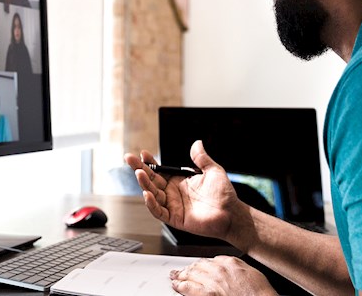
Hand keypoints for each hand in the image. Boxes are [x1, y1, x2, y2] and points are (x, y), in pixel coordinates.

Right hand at [123, 141, 245, 243]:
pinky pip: (159, 211)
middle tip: (130, 159)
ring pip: (152, 194)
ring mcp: (172, 205)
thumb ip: (202, 158)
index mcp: (178, 181)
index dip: (150, 162)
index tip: (143, 153)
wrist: (232, 214)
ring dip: (144, 184)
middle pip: (151, 180)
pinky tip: (147, 194)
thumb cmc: (224, 195)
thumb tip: (196, 143)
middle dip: (139, 169)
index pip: (159, 170)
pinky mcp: (175, 218)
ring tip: (139, 173)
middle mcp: (172, 193)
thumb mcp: (213, 171)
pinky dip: (151, 204)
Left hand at [170, 256, 276, 295]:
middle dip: (188, 268)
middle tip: (179, 271)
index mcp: (229, 262)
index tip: (197, 267)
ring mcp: (212, 281)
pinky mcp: (207, 294)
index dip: (200, 264)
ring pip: (191, 275)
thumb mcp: (251, 272)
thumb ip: (236, 267)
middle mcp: (218, 269)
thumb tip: (230, 267)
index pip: (209, 260)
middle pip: (197, 266)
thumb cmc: (260, 292)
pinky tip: (176, 286)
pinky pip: (189, 288)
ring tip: (174, 278)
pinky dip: (181, 287)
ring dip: (181, 276)